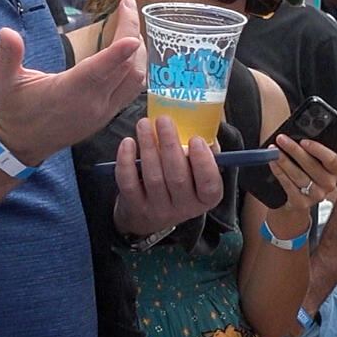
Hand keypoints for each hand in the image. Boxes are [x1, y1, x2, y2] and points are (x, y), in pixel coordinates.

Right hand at [0, 0, 145, 166]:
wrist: (22, 142)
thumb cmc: (12, 108)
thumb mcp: (1, 81)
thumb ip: (6, 56)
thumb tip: (6, 32)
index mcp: (69, 92)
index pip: (99, 71)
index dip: (118, 52)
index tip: (133, 31)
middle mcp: (93, 103)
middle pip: (126, 68)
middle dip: (132, 34)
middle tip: (129, 6)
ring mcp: (104, 111)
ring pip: (135, 80)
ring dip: (139, 52)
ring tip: (131, 24)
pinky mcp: (108, 115)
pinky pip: (133, 90)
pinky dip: (137, 67)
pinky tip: (131, 50)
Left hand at [113, 114, 223, 236]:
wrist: (152, 216)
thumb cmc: (183, 181)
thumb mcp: (200, 171)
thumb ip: (206, 150)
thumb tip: (202, 123)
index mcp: (205, 198)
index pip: (209, 184)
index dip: (203, 162)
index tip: (196, 139)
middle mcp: (184, 208)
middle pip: (177, 178)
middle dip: (170, 145)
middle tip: (164, 119)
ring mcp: (158, 209)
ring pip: (153, 177)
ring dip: (148, 146)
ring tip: (144, 124)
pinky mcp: (135, 206)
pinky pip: (129, 183)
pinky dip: (127, 162)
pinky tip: (128, 142)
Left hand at [267, 134, 336, 220]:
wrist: (297, 200)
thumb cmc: (305, 173)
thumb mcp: (313, 161)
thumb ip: (309, 150)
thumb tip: (294, 134)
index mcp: (334, 170)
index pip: (331, 159)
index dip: (317, 149)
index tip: (303, 141)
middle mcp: (329, 184)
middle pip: (311, 165)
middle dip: (294, 150)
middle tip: (281, 139)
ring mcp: (316, 195)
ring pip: (298, 175)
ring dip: (284, 161)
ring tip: (274, 150)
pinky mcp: (301, 203)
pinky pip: (288, 185)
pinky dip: (279, 172)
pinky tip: (273, 163)